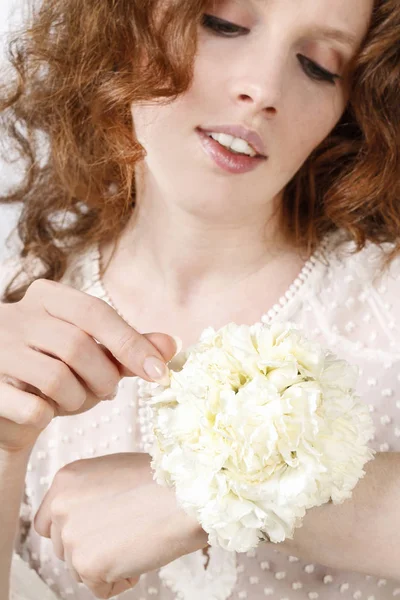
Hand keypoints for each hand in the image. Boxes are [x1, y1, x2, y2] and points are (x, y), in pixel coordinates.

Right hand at [0, 279, 177, 451]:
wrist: (3, 398)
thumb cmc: (51, 369)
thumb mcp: (90, 352)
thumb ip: (126, 346)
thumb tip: (172, 344)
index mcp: (45, 297)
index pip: (95, 312)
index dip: (132, 343)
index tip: (160, 373)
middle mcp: (15, 317)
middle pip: (78, 346)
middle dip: (104, 378)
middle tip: (107, 392)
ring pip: (56, 378)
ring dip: (78, 400)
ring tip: (73, 401)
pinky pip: (33, 409)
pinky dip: (49, 418)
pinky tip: (45, 412)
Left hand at [34, 453, 207, 598]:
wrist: (187, 492)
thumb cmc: (163, 478)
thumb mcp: (114, 471)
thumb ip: (90, 492)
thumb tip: (87, 516)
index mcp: (66, 480)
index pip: (49, 521)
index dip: (74, 531)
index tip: (95, 533)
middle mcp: (61, 506)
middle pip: (63, 547)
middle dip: (91, 548)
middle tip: (125, 536)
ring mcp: (72, 536)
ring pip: (80, 569)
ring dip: (107, 564)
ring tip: (137, 541)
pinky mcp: (88, 564)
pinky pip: (100, 589)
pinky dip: (122, 581)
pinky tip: (140, 556)